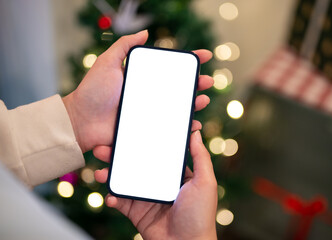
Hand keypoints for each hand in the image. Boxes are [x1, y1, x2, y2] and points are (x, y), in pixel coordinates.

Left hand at [62, 30, 213, 151]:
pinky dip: (183, 125)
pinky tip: (192, 123)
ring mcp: (149, 111)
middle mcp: (149, 94)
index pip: (170, 67)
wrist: (82, 121)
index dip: (188, 61)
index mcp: (143, 78)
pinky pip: (169, 126)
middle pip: (179, 87)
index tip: (204, 55)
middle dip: (196, 83)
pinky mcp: (147, 127)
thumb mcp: (107, 62)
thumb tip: (145, 33)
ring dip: (194, 103)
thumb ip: (124, 46)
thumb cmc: (93, 91)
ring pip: (178, 106)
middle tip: (208, 81)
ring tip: (203, 99)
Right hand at [94, 130, 217, 239]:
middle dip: (120, 156)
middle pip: (136, 165)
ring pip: (125, 182)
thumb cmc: (200, 214)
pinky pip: (120, 202)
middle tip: (104, 148)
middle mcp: (159, 184)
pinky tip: (109, 195)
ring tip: (100, 171)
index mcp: (174, 175)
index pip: (157, 154)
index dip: (144, 144)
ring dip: (110, 175)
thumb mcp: (205, 182)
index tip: (130, 132)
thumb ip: (200, 157)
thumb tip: (196, 133)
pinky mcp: (137, 213)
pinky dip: (112, 197)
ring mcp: (147, 198)